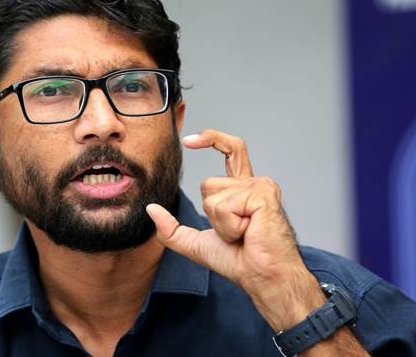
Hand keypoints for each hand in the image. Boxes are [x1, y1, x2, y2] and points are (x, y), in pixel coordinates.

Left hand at [146, 129, 323, 330]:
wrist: (263, 277)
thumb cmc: (240, 261)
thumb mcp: (196, 244)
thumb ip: (172, 229)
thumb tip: (151, 210)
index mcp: (242, 189)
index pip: (230, 150)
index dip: (210, 139)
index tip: (187, 141)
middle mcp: (254, 183)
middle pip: (208, 183)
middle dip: (212, 214)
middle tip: (237, 233)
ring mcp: (261, 186)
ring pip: (213, 195)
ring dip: (222, 223)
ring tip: (244, 234)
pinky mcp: (264, 193)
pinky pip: (225, 205)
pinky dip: (230, 226)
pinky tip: (250, 232)